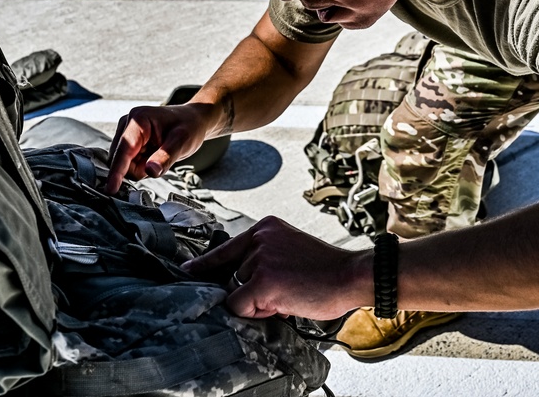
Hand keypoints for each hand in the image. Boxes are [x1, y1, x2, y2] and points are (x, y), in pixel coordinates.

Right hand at [106, 103, 214, 193]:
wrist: (193, 120)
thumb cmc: (189, 126)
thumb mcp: (182, 142)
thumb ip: (165, 158)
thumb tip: (150, 171)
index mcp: (139, 120)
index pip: (123, 150)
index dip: (117, 171)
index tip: (111, 189)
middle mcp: (128, 124)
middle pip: (121, 160)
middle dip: (138, 168)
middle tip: (160, 161)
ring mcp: (127, 133)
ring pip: (124, 164)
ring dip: (141, 168)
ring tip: (159, 156)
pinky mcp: (130, 141)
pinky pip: (129, 163)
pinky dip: (142, 166)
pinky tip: (154, 156)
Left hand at [180, 217, 371, 320]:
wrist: (351, 275)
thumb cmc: (325, 270)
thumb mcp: (289, 249)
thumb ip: (262, 259)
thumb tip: (237, 286)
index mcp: (265, 227)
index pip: (225, 248)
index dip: (205, 263)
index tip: (187, 270)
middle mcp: (259, 238)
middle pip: (232, 276)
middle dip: (252, 291)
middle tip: (286, 289)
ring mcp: (259, 258)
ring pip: (237, 292)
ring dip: (259, 302)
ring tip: (290, 293)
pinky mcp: (261, 280)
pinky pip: (240, 305)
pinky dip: (257, 311)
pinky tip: (283, 302)